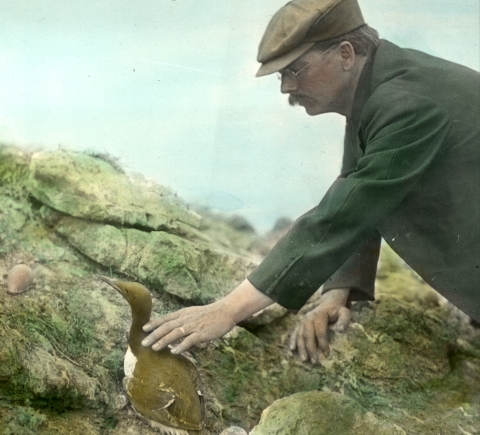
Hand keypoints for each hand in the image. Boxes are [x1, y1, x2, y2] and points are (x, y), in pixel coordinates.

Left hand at [142, 279, 272, 353]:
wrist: (225, 311)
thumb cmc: (209, 314)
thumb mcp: (193, 313)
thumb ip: (182, 320)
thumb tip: (172, 328)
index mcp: (183, 313)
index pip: (165, 318)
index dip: (154, 323)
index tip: (143, 329)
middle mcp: (186, 319)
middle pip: (167, 327)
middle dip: (154, 335)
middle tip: (143, 343)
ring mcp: (193, 326)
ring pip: (175, 333)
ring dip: (163, 341)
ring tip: (154, 348)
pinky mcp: (201, 333)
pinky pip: (189, 340)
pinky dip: (180, 346)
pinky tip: (174, 352)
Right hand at [289, 288, 350, 363]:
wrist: (327, 302)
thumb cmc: (337, 310)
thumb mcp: (344, 312)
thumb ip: (344, 320)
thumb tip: (340, 330)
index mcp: (319, 315)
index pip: (319, 330)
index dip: (322, 342)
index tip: (326, 353)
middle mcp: (308, 318)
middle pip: (307, 334)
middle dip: (310, 348)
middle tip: (314, 361)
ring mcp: (302, 321)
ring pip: (299, 335)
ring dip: (301, 348)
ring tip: (304, 359)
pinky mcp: (299, 324)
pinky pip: (294, 333)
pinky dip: (292, 342)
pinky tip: (291, 351)